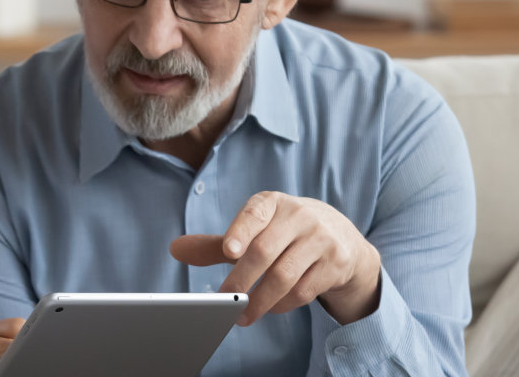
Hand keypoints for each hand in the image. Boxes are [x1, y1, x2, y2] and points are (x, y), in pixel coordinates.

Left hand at [170, 192, 381, 326]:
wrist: (342, 237)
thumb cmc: (285, 234)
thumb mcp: (255, 232)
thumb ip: (217, 244)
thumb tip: (176, 249)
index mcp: (273, 203)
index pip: (254, 213)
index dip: (240, 230)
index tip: (228, 251)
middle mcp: (300, 216)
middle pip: (265, 251)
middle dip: (240, 280)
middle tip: (221, 301)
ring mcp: (321, 239)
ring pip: (284, 275)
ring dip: (259, 301)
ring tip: (241, 316)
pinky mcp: (336, 263)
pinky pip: (303, 290)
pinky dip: (282, 304)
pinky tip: (270, 308)